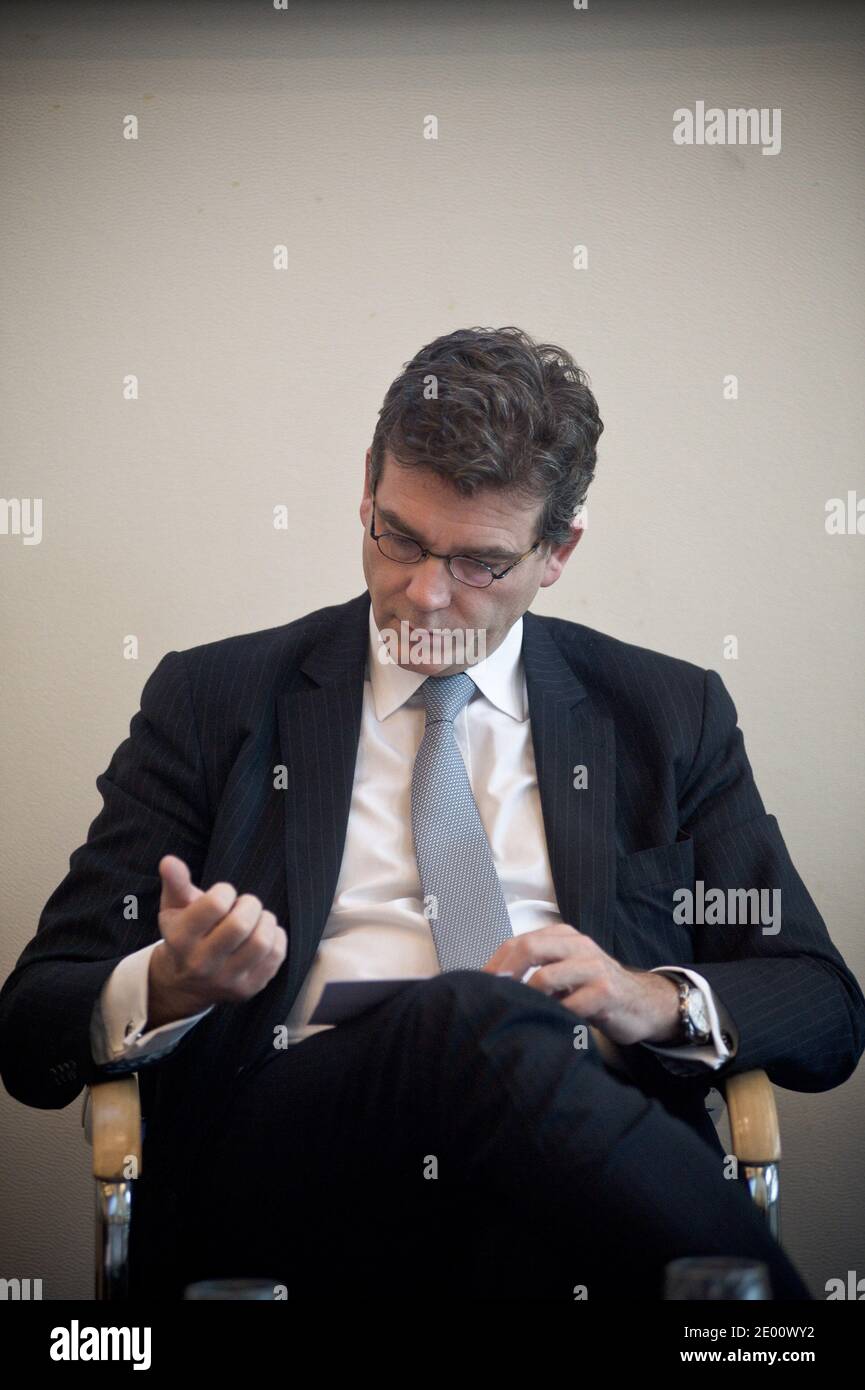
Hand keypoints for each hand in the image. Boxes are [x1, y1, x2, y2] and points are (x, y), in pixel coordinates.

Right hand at [146, 855, 287, 1028]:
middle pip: (240, 925)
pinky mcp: (249, 988)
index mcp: (181, 940)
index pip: (215, 905)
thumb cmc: (184, 934)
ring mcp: (227, 979)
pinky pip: (276, 955)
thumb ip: (175, 882)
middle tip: (244, 905)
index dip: (225, 891)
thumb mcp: (174, 908)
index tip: (223, 894)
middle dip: (249, 904)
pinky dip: (276, 937)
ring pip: (262, 942)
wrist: (185, 983)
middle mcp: (202, 964)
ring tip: (255, 919)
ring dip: (265, 920)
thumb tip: (169, 860)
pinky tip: (263, 933)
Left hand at [481, 923, 680, 1046]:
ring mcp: (594, 967)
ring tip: (517, 1013)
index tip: (479, 984)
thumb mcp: (566, 971)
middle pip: (530, 949)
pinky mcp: (606, 993)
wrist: (643, 1003)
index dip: (496, 963)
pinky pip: (570, 1006)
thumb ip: (537, 969)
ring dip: (526, 997)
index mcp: (564, 936)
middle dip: (504, 973)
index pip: (519, 941)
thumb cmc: (595, 990)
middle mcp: (578, 945)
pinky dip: (554, 1017)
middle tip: (490, 996)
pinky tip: (548, 1026)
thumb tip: (492, 984)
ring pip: (546, 976)